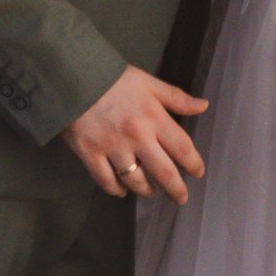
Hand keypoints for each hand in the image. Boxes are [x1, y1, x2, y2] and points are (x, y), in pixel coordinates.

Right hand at [61, 65, 208, 201]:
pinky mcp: (90, 153)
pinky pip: (107, 181)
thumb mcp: (149, 83)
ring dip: (147, 190)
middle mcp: (136, 136)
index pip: (182, 147)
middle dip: (176, 190)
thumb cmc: (113, 79)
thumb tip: (203, 105)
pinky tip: (123, 190)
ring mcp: (112, 147)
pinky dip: (117, 190)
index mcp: (153, 117)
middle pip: (164, 172)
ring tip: (152, 191)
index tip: (198, 172)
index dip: (194, 164)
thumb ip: (177, 98)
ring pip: (136, 181)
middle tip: (181, 198)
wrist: (73, 77)